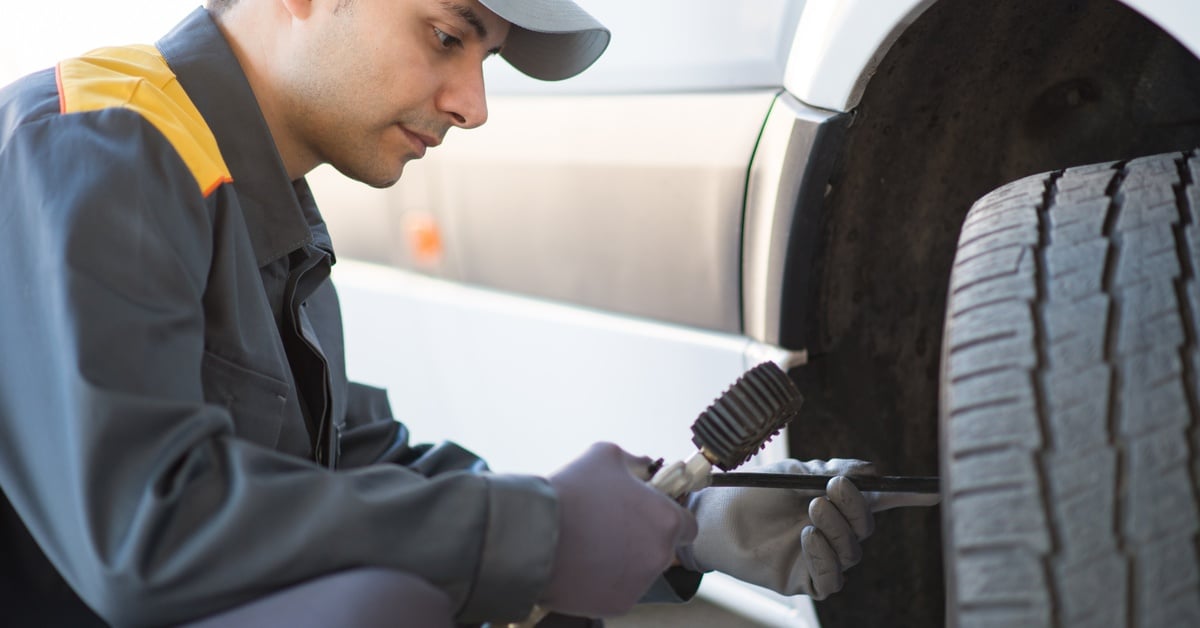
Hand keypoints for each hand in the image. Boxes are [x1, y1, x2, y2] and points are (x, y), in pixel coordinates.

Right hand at [540, 443, 697, 616]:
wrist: (532, 536)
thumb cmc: (572, 492)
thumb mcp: (606, 455)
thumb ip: (635, 461)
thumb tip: (646, 465)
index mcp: (667, 519)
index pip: (687, 524)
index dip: (667, 516)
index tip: (647, 513)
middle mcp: (660, 555)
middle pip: (662, 548)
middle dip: (643, 537)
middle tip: (611, 526)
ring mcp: (640, 583)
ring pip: (641, 570)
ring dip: (624, 559)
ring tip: (591, 544)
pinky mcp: (619, 604)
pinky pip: (619, 589)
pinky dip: (605, 580)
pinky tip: (583, 563)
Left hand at [677, 458, 939, 598]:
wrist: (714, 518)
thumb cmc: (753, 492)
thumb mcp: (794, 472)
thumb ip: (832, 471)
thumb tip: (871, 472)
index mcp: (836, 500)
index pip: (878, 500)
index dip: (908, 497)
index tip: (933, 491)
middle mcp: (836, 530)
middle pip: (867, 526)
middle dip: (855, 505)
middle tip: (830, 488)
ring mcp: (823, 556)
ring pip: (852, 551)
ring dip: (837, 527)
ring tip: (810, 508)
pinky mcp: (806, 579)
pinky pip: (832, 578)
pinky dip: (825, 555)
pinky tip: (808, 537)